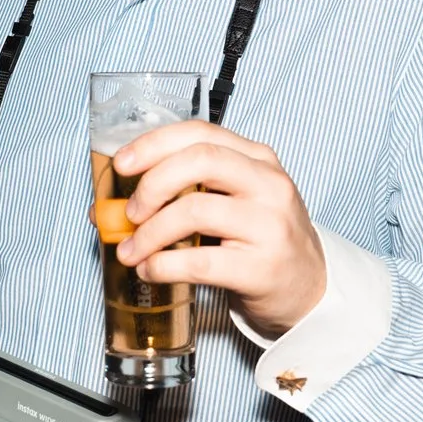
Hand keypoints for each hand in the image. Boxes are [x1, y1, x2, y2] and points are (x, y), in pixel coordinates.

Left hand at [111, 120, 326, 338]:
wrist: (308, 288)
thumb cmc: (260, 239)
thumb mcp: (237, 200)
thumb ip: (189, 189)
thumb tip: (114, 201)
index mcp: (258, 159)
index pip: (201, 133)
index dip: (154, 144)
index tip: (121, 163)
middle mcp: (268, 185)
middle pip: (200, 160)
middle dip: (152, 184)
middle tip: (129, 212)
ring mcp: (269, 226)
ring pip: (194, 211)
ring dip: (149, 233)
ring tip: (130, 251)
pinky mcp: (261, 268)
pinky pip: (199, 262)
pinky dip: (163, 266)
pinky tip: (151, 271)